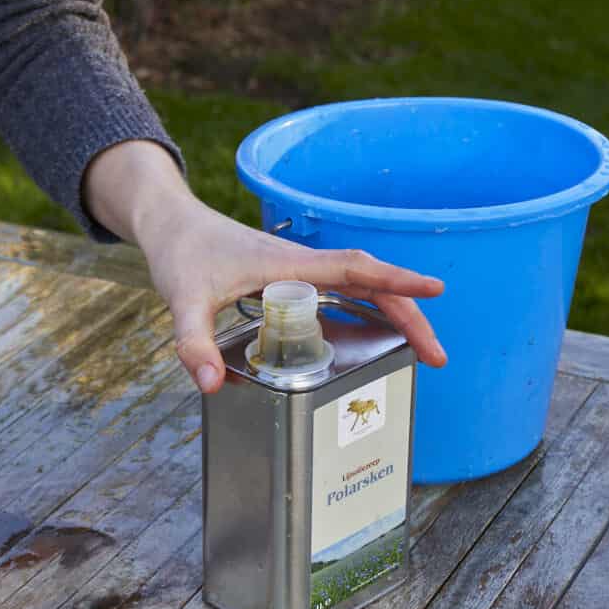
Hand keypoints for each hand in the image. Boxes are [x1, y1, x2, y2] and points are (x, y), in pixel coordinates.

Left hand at [83, 141, 446, 394]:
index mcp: (287, 264)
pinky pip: (342, 292)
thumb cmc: (181, 254)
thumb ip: (193, 343)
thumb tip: (211, 385)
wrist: (171, 224)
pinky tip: (375, 335)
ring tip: (422, 351)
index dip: (395, 279)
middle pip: (370, 284)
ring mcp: (299, 271)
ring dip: (393, 314)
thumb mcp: (182, 300)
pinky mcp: (290, 279)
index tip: (435, 290)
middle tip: (437, 356)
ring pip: (361, 288)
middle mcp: (301, 265)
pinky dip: (367, 310)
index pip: (354, 269)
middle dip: (408, 315)